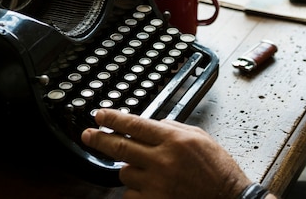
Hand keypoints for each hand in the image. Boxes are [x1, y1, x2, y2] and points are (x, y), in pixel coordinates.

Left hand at [81, 109, 251, 198]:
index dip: (113, 119)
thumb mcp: (200, 138)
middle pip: (120, 147)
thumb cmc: (218, 170)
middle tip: (88, 135)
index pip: (135, 124)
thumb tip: (151, 123)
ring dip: (129, 169)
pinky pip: (131, 195)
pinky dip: (136, 191)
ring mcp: (156, 184)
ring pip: (125, 173)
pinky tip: (149, 187)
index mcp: (174, 140)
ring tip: (147, 171)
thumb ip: (173, 128)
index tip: (99, 115)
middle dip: (99, 139)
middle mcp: (162, 160)